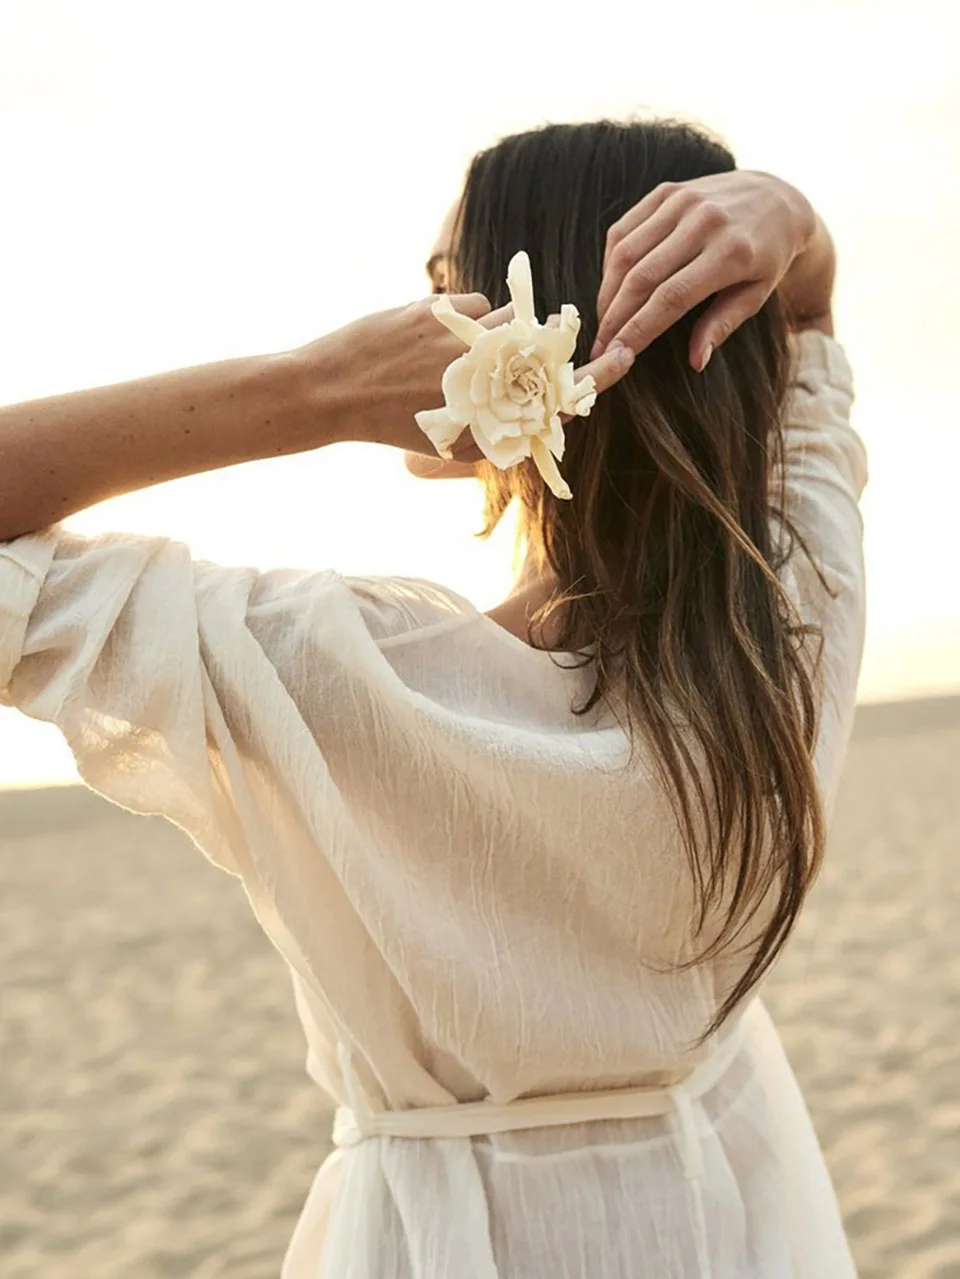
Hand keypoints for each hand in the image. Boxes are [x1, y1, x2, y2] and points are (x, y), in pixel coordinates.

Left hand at [313, 294, 634, 462]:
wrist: (330, 393)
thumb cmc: (390, 424)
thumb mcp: (449, 445)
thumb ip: (495, 439)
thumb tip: (532, 428)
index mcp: (493, 414)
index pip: (560, 392)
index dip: (597, 374)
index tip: (623, 357)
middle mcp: (484, 379)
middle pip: (539, 348)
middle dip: (536, 349)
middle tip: (508, 361)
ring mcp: (461, 343)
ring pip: (507, 322)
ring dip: (498, 332)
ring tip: (461, 352)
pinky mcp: (439, 313)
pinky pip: (475, 304)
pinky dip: (464, 317)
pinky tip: (436, 337)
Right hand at [592, 171, 816, 369]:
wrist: (776, 197)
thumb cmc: (767, 257)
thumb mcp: (756, 295)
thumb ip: (723, 325)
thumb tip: (695, 362)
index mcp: (731, 252)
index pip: (671, 298)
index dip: (639, 329)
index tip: (617, 355)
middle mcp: (704, 221)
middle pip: (642, 277)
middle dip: (615, 317)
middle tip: (599, 347)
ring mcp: (682, 201)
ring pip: (627, 253)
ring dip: (607, 292)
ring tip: (602, 321)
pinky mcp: (667, 191)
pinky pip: (625, 229)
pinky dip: (611, 262)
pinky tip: (609, 288)